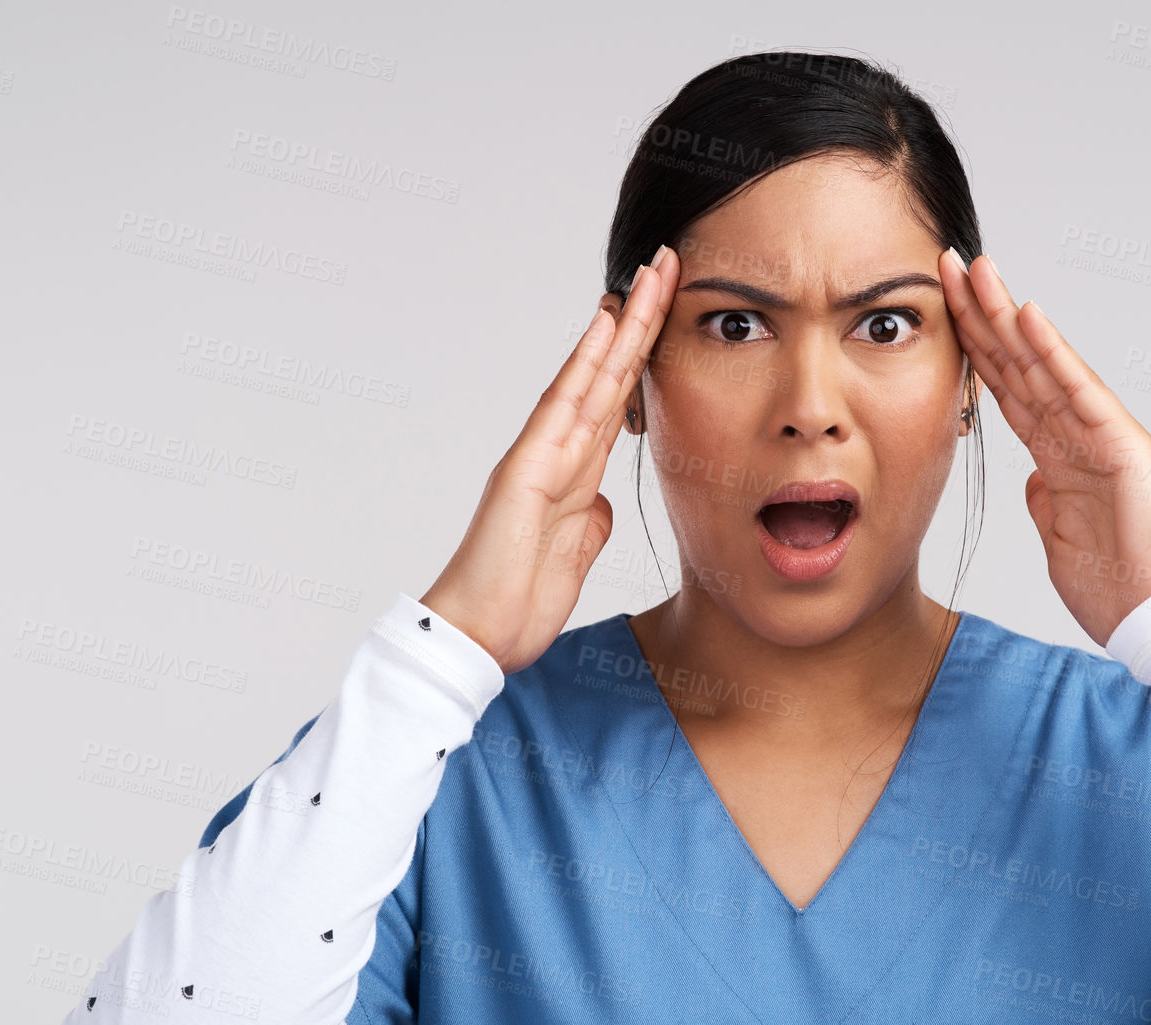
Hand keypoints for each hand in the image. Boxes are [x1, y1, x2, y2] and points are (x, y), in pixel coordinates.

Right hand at [421, 246, 679, 672]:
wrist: (478, 636)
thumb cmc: (517, 599)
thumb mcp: (574, 554)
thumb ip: (588, 520)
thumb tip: (602, 500)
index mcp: (573, 471)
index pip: (617, 398)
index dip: (645, 352)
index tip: (671, 308)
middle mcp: (556, 451)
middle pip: (609, 372)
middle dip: (641, 319)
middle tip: (668, 263)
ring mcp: (539, 455)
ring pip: (590, 375)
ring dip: (622, 324)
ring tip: (648, 274)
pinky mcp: (524, 470)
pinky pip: (560, 407)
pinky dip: (583, 364)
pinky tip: (604, 324)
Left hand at [938, 248, 1150, 646]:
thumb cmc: (1118, 586)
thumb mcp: (1060, 538)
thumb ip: (1046, 500)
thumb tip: (1034, 477)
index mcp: (1059, 454)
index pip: (1007, 387)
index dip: (975, 347)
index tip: (942, 308)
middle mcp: (1080, 434)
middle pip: (1020, 363)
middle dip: (983, 314)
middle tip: (949, 264)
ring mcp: (1103, 435)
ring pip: (1045, 364)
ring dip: (1009, 315)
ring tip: (979, 271)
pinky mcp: (1124, 446)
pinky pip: (1080, 392)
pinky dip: (1054, 353)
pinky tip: (1028, 317)